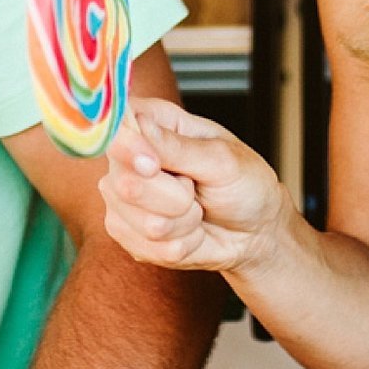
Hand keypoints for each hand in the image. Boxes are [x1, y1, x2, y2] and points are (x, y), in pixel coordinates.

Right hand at [98, 97, 289, 274]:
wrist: (252, 232)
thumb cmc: (243, 184)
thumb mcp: (222, 160)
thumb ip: (177, 146)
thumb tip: (138, 123)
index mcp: (152, 120)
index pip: (116, 125)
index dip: (128, 148)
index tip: (153, 165)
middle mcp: (128, 155)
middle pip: (126, 184)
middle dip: (176, 198)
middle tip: (195, 189)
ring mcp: (121, 196)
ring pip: (143, 222)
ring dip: (184, 224)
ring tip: (196, 209)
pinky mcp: (125, 231)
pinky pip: (147, 248)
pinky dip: (181, 245)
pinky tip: (189, 231)